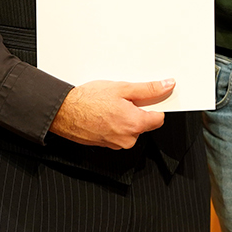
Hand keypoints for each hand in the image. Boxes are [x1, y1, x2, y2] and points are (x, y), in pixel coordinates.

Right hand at [49, 78, 172, 149]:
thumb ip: (148, 89)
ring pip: (130, 129)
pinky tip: (104, 114)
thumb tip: (166, 86)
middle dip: (137, 111)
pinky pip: (118, 134)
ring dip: (125, 118)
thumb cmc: (88, 101)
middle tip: (122, 100)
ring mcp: (116, 144)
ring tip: (110, 107)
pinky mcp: (106, 145)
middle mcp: (128, 139)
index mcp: (135, 124)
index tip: (149, 99)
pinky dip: (115, 124)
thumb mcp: (122, 88)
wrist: (64, 112)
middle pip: (144, 124)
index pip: (159, 118)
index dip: (155, 106)